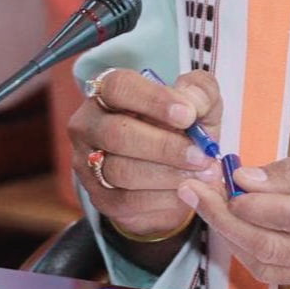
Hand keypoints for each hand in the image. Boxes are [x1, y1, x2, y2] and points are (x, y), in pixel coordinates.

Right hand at [67, 66, 225, 241]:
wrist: (174, 170)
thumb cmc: (181, 126)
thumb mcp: (198, 102)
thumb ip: (199, 92)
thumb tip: (192, 104)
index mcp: (107, 90)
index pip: (119, 87)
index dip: (154, 100)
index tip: (188, 115)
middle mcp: (89, 124)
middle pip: (117, 133)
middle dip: (164, 146)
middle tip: (201, 155)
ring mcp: (87, 163)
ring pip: (122, 171)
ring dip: (167, 174)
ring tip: (201, 174)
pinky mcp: (99, 197)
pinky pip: (128, 201)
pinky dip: (162, 198)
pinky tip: (187, 191)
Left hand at [179, 132, 289, 288]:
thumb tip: (244, 178)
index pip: (281, 218)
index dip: (238, 199)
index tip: (206, 175)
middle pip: (266, 249)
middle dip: (223, 219)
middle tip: (191, 188)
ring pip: (269, 267)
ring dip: (233, 235)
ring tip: (206, 199)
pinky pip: (284, 269)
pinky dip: (255, 245)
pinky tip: (238, 216)